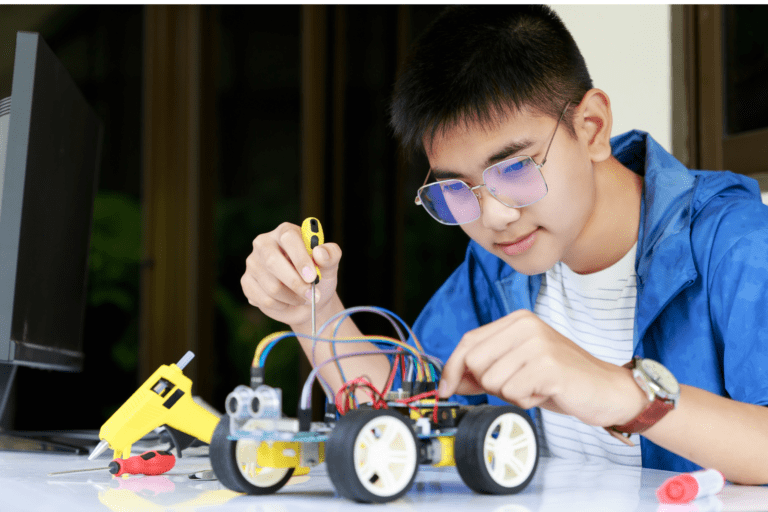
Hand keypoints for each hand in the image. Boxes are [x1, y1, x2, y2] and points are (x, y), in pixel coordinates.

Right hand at [241, 222, 341, 326]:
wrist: (308, 299)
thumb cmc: (318, 277)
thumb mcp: (330, 266)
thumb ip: (331, 255)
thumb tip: (319, 253)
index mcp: (285, 232)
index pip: (288, 238)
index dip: (300, 258)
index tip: (312, 276)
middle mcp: (264, 243)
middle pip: (272, 261)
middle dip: (295, 282)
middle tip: (312, 295)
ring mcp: (253, 262)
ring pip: (271, 285)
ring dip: (293, 298)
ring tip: (303, 298)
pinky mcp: (247, 281)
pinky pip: (264, 299)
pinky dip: (282, 306)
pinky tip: (287, 302)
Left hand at [437, 310, 646, 426]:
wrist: (607, 390)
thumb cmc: (561, 380)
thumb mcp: (517, 369)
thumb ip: (484, 370)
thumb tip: (449, 381)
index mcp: (516, 320)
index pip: (468, 341)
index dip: (453, 367)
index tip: (445, 388)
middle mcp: (525, 325)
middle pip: (475, 362)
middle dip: (489, 385)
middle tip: (519, 385)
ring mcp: (537, 343)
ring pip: (492, 381)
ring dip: (511, 394)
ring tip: (536, 387)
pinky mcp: (547, 365)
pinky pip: (513, 393)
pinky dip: (526, 402)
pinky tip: (545, 393)